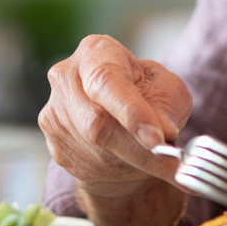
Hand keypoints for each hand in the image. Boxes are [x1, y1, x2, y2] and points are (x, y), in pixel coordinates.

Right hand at [38, 34, 192, 200]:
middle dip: (138, 147)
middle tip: (170, 160)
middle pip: (97, 122)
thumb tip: (162, 131)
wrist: (123, 124)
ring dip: (135, 163)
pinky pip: (90, 168)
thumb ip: (166, 106)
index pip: (106, 81)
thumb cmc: (148, 96)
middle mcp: (66, 79)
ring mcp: (55, 114)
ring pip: (96, 151)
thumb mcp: (167, 90)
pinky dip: (123, 173)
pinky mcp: (55, 147)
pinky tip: (139, 167)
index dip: (131, 111)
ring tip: (162, 161)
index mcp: (95, 52)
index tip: (158, 137)